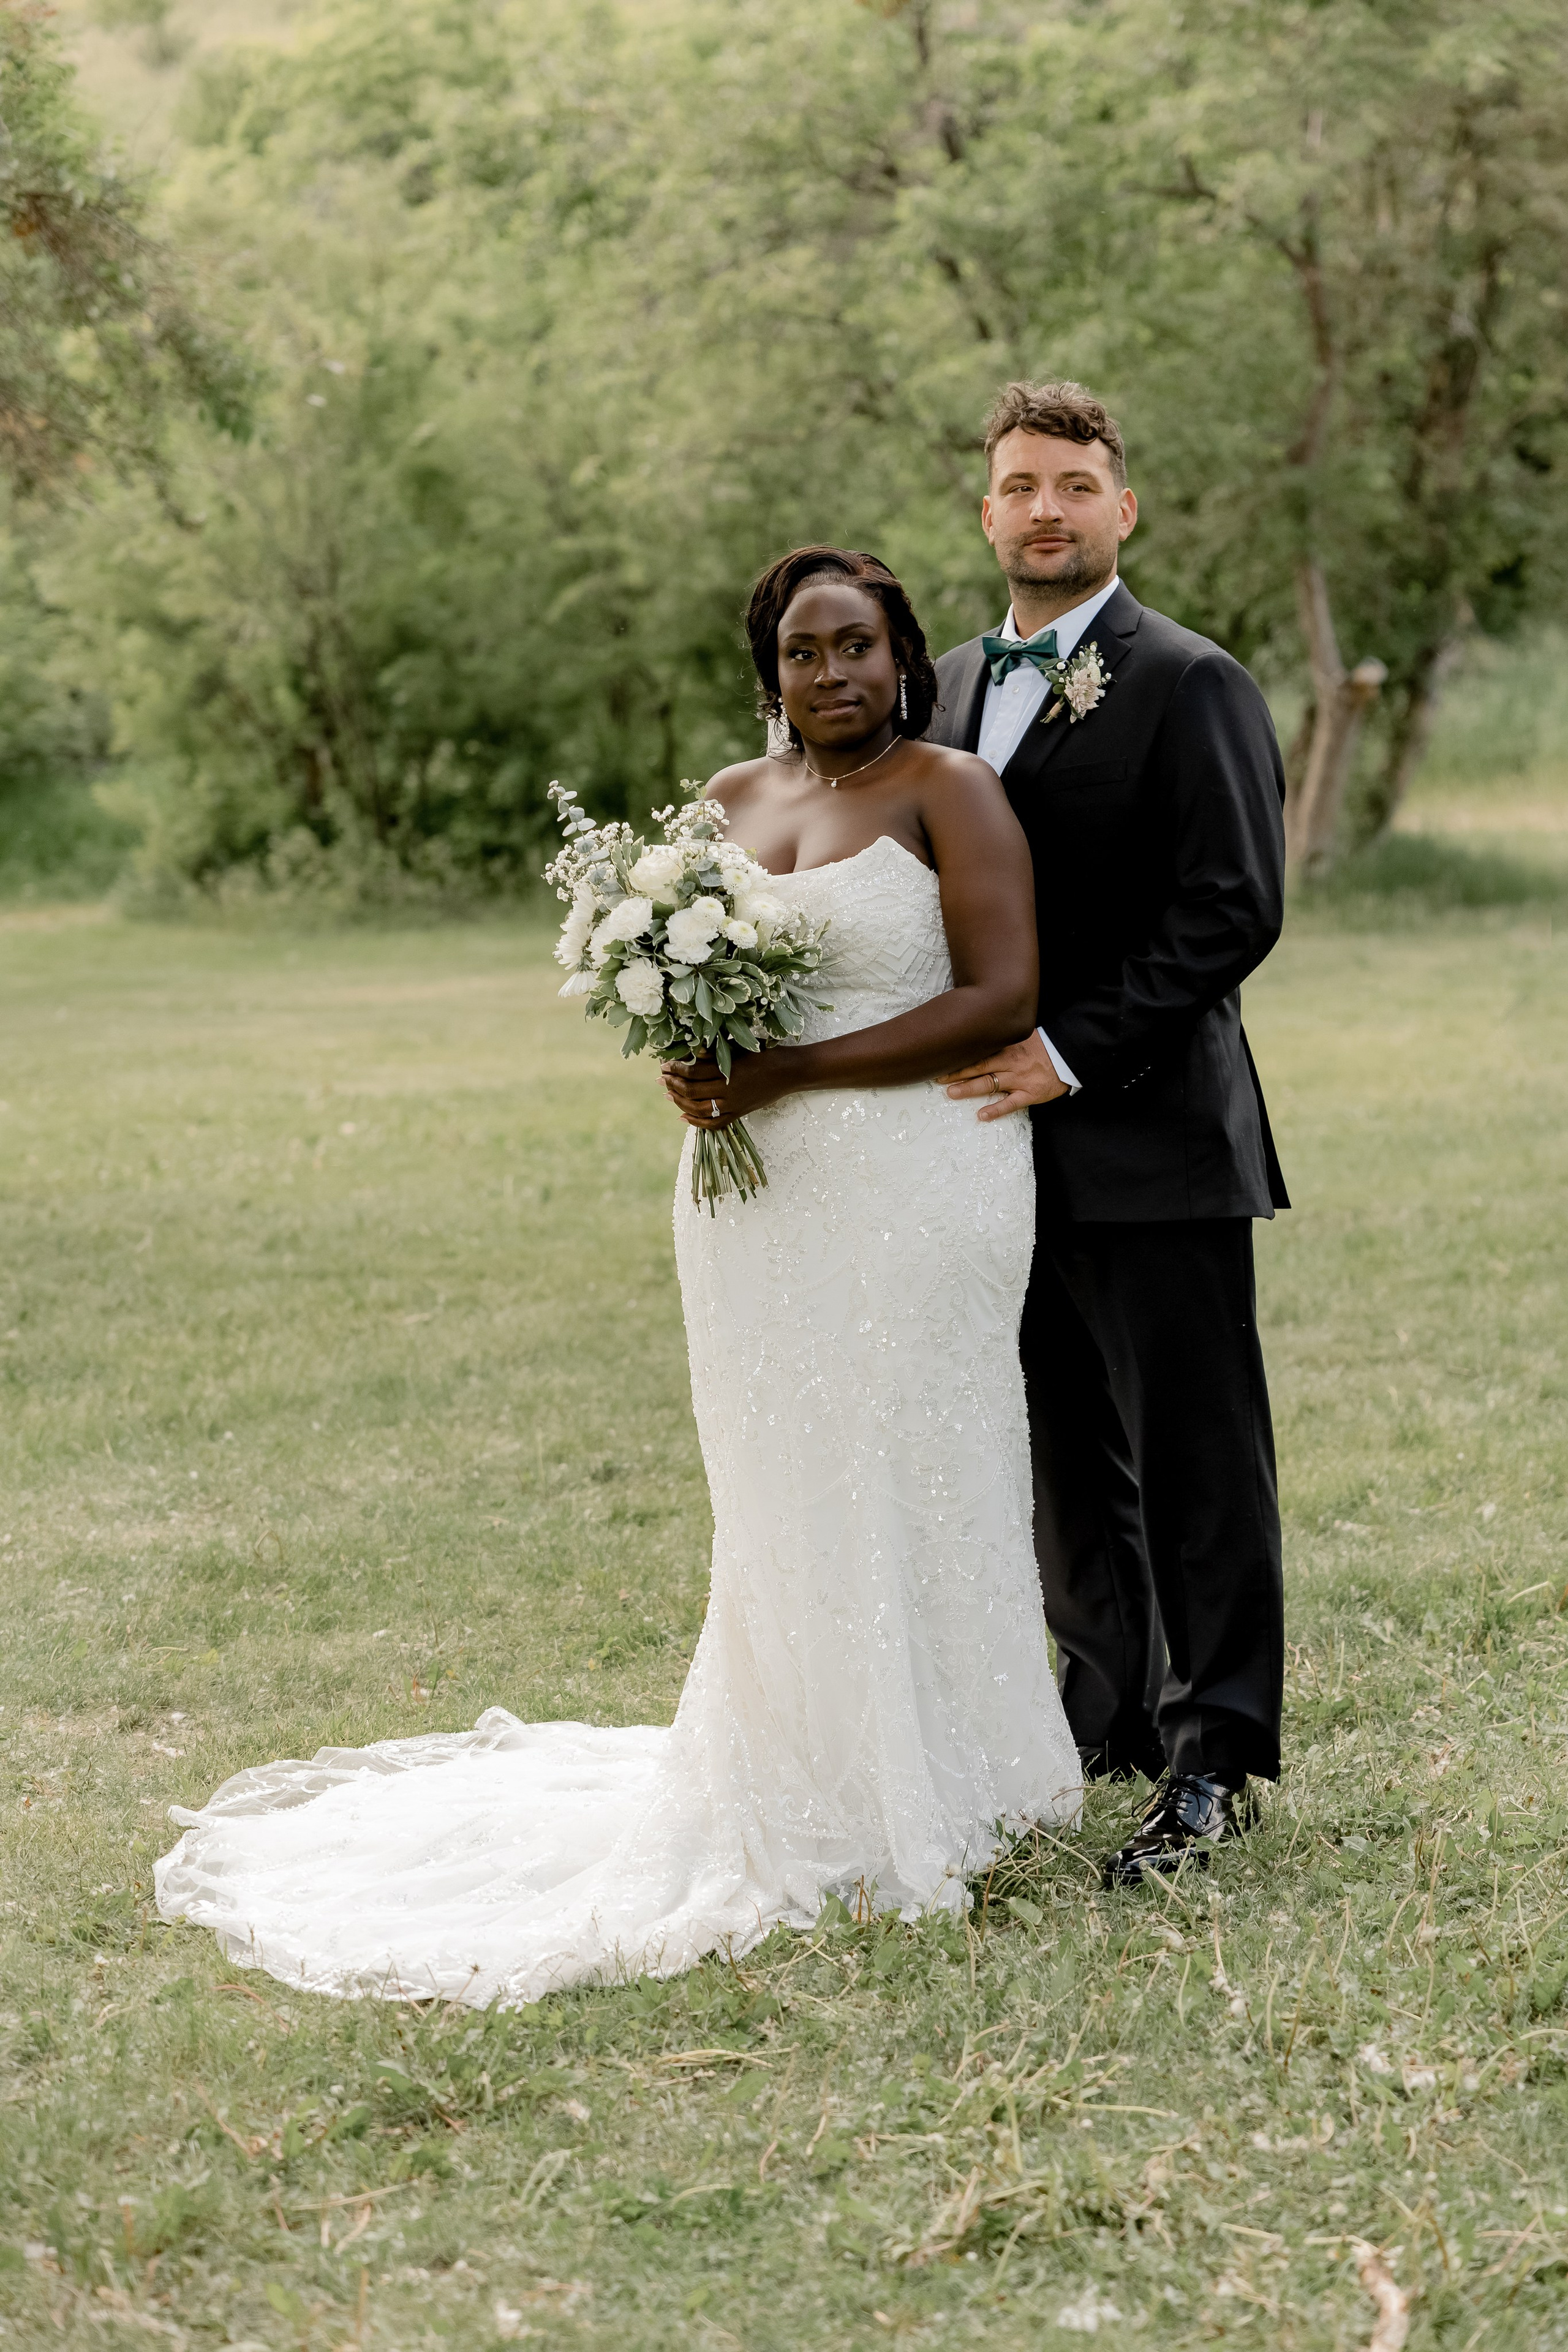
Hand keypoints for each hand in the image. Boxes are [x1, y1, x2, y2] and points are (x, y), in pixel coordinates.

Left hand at [661, 1049, 793, 1127]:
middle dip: (673, 1085)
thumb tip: (692, 1053)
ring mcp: (733, 1105)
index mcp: (727, 1070)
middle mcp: (728, 1089)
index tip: (664, 1064)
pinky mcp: (739, 1113)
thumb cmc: (764, 1054)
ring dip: (679, 1103)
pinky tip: (683, 1117)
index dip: (675, 1068)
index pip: (693, 1071)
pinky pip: (714, 1123)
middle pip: (692, 1091)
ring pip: (699, 1109)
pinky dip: (696, 1122)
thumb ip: (716, 1053)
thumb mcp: (739, 1048)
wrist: (788, 1072)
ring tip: (668, 1095)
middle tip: (661, 1078)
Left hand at [942, 1031, 1068, 1120]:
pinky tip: (981, 1115)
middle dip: (957, 1073)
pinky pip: (1010, 1103)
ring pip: (990, 1084)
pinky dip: (996, 1110)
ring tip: (952, 1093)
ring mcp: (1019, 1079)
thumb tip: (981, 1037)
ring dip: (969, 1088)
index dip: (960, 1056)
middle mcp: (1011, 1063)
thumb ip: (1003, 1040)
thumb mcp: (1023, 1037)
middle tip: (938, 1077)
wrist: (1070, 1055)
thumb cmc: (1045, 1046)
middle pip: (979, 1068)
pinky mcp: (1030, 1094)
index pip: (979, 1052)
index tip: (943, 1059)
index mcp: (1008, 1047)